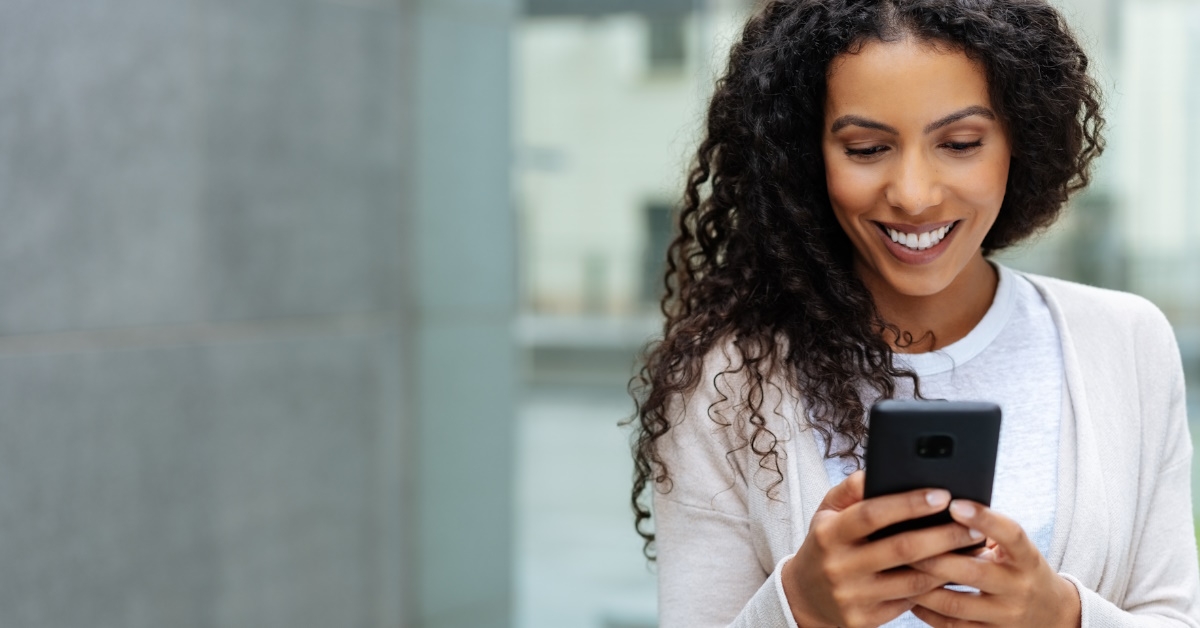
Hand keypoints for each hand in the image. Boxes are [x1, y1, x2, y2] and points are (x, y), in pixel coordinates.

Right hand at [781, 472, 984, 627]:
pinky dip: (934, 587)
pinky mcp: (865, 619)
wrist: (805, 597)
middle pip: (902, 549)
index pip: (872, 514)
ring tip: (971, 549)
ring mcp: (852, 596)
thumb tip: (878, 470)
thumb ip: (851, 489)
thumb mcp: (827, 512)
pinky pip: (909, 602)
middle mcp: (839, 566)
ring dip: (948, 565)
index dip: (909, 504)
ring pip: (913, 580)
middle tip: (973, 526)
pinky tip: (952, 573)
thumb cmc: (825, 544)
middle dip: (944, 536)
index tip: (942, 495)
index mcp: (829, 534)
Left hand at [908, 500, 1081, 626]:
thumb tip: (941, 506)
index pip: (1010, 534)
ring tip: (896, 570)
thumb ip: (988, 531)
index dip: (984, 518)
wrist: (1051, 615)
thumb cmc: (1019, 568)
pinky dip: (926, 613)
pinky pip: (952, 627)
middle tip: (901, 541)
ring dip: (921, 588)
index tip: (954, 504)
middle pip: (973, 572)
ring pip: (955, 604)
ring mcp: (1006, 616)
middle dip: (934, 557)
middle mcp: (1019, 588)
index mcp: (1027, 558)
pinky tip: (908, 597)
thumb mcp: (1016, 549)